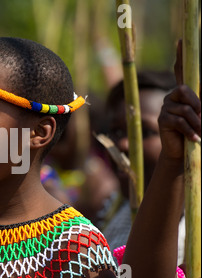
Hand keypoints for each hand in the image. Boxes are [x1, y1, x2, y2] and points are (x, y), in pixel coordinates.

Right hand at [158, 41, 200, 160]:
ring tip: (201, 134)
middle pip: (184, 90)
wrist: (184, 153)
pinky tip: (194, 139)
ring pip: (185, 109)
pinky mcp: (162, 120)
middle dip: (198, 105)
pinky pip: (180, 121)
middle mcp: (172, 97)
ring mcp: (165, 108)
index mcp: (184, 94)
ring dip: (198, 123)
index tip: (180, 41)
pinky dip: (190, 131)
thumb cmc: (198, 133)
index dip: (181, 57)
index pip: (181, 71)